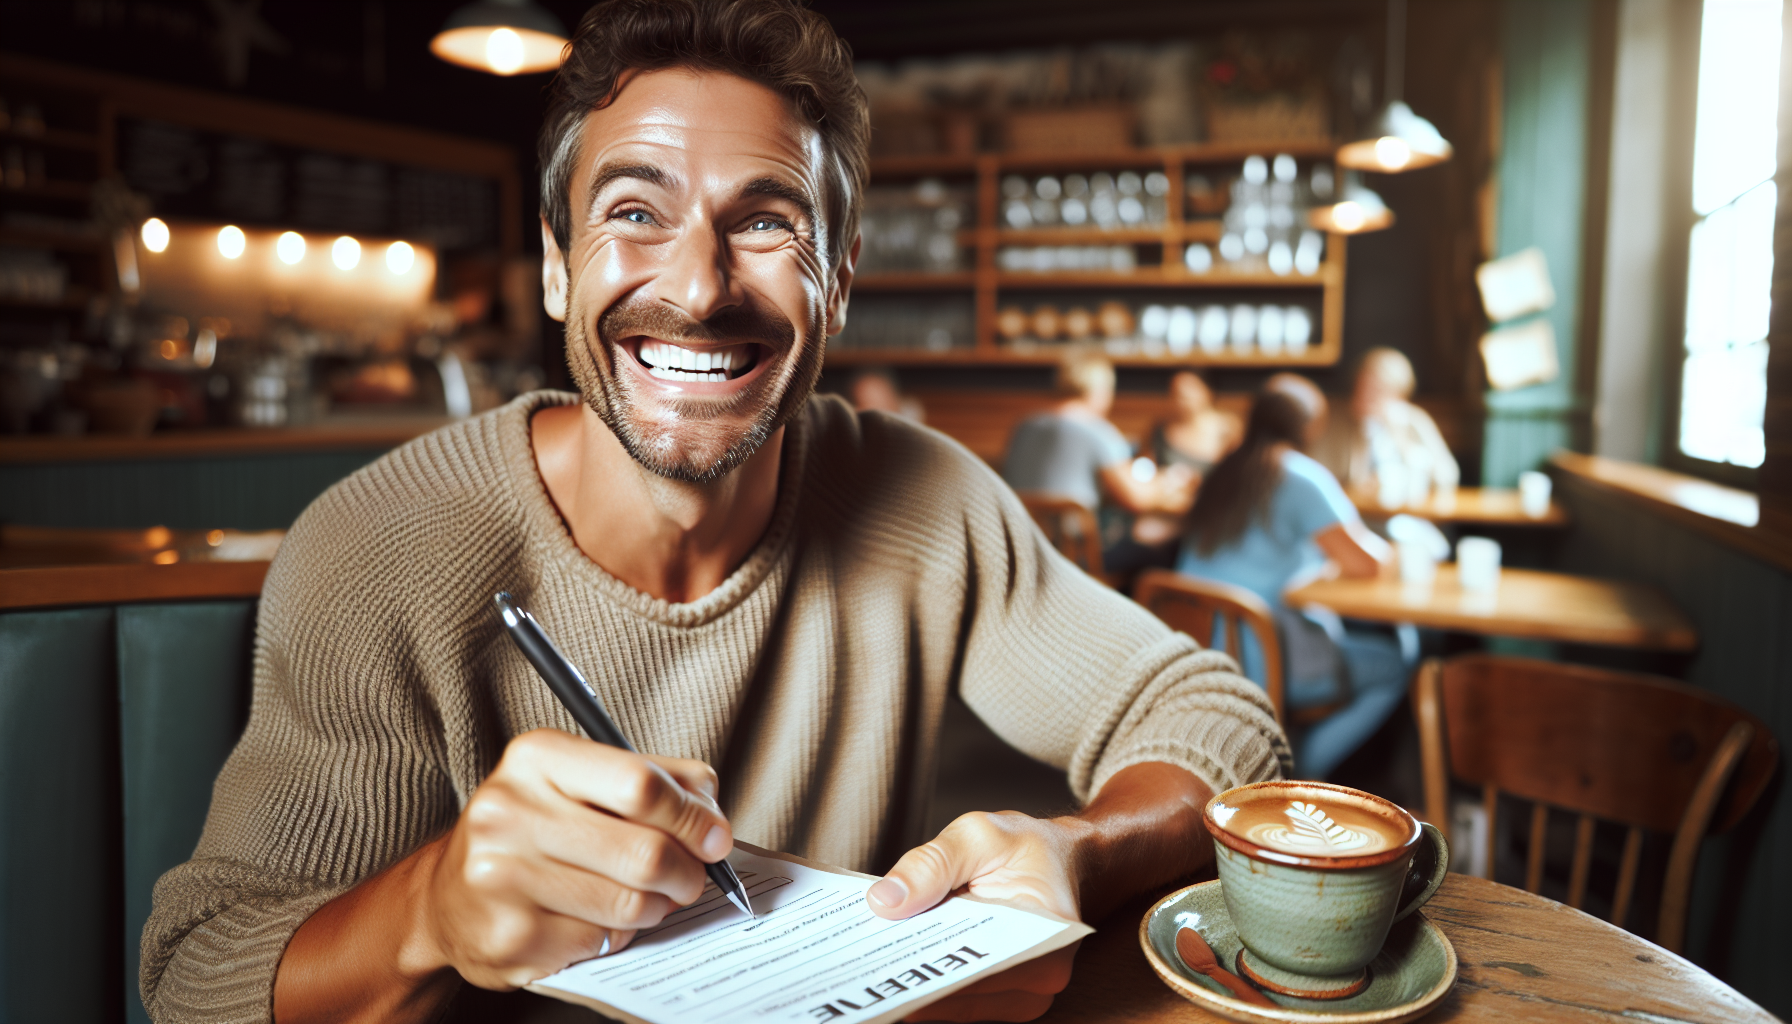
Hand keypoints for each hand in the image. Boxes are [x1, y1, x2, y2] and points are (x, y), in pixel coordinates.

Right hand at [419, 729, 733, 988]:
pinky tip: (598, 919)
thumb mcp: (582, 779)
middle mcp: (508, 812)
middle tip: (691, 878)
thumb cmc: (533, 829)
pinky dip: (618, 935)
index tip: (715, 837)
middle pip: (644, 851)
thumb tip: (712, 813)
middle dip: (687, 872)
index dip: (693, 816)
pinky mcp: (508, 937)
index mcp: (535, 759)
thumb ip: (656, 778)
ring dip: (656, 907)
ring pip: (631, 904)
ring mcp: (502, 878)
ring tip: (646, 898)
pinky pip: (603, 941)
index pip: (640, 784)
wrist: (447, 895)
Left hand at [862, 763, 1215, 1023]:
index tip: (878, 975)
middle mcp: (1042, 977)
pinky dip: (925, 985)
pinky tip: (889, 968)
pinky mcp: (1004, 999)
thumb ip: (931, 863)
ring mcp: (1024, 995)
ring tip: (864, 972)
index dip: (926, 973)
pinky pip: (959, 1002)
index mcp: (1048, 935)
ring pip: (956, 1005)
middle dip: (911, 981)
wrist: (1057, 859)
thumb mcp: (978, 834)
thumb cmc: (1024, 846)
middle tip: (858, 974)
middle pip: (963, 994)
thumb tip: (885, 901)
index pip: (979, 968)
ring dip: (914, 987)